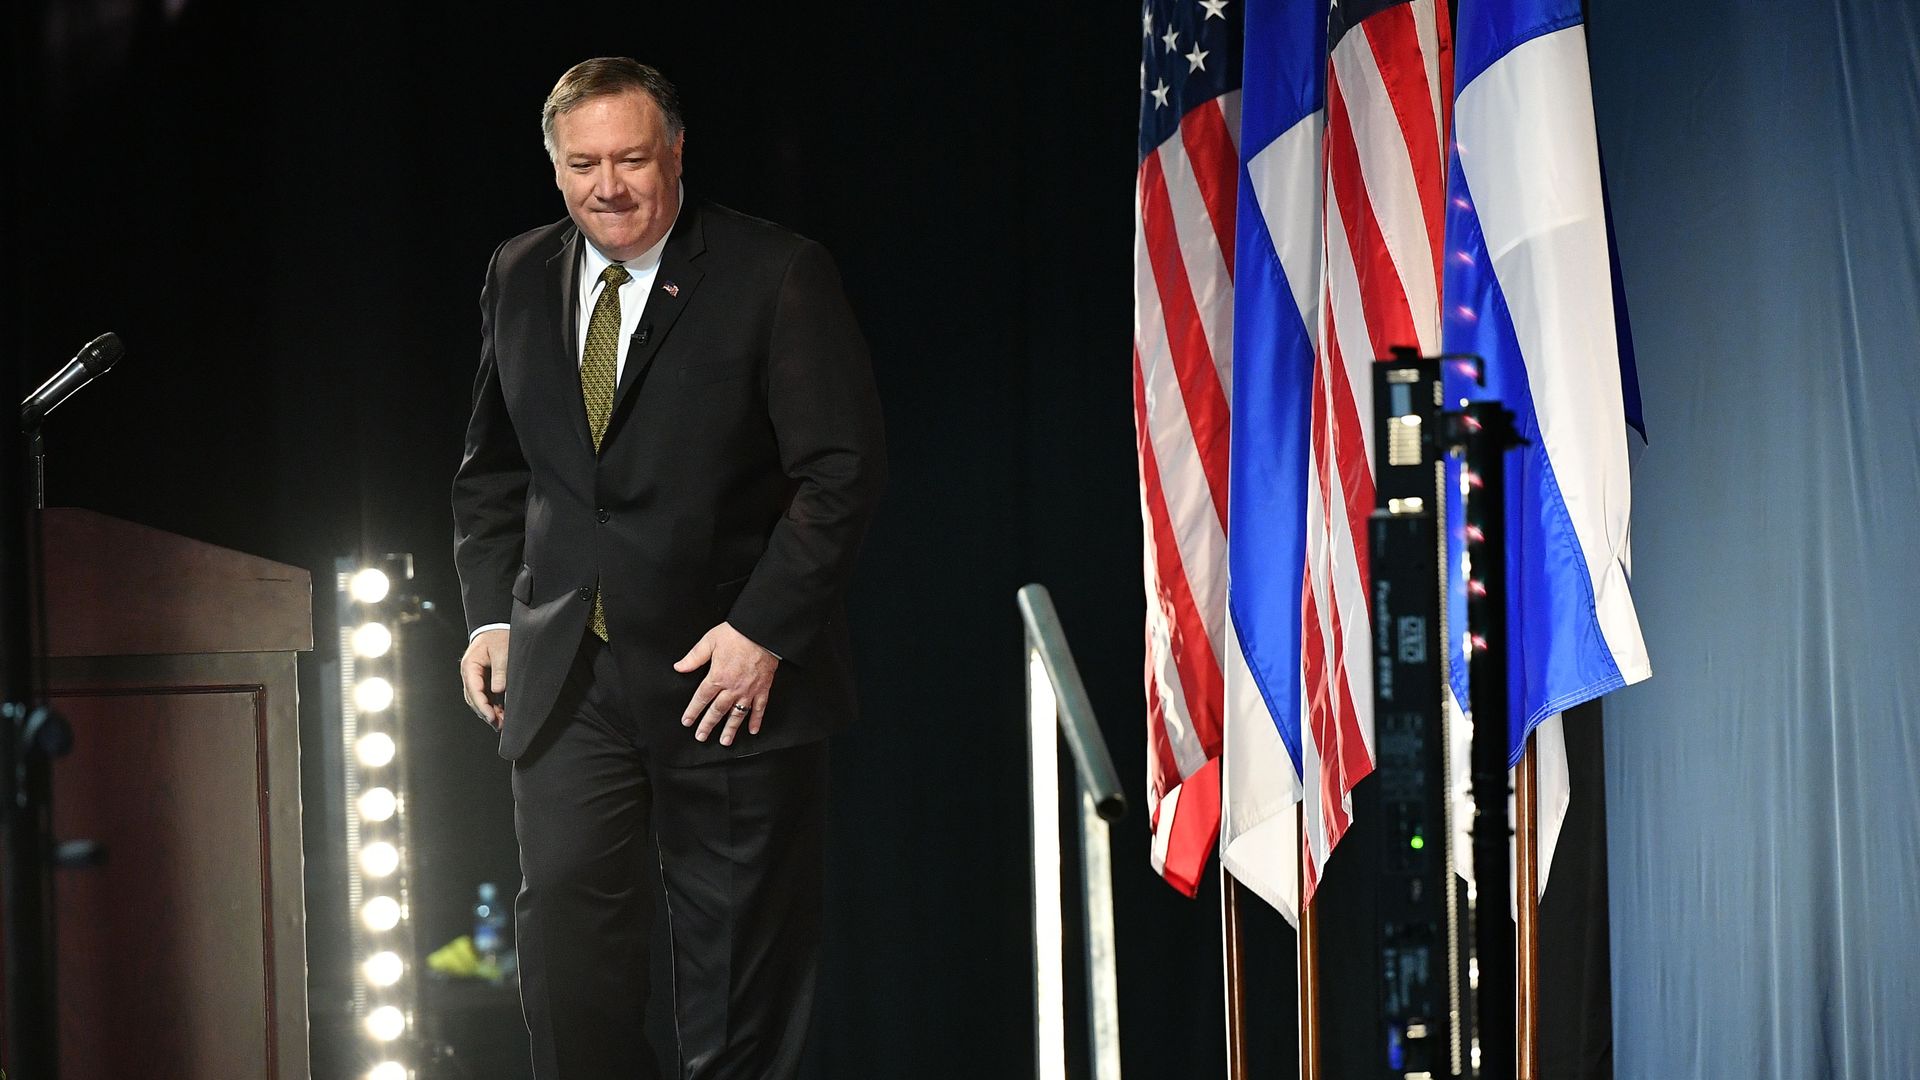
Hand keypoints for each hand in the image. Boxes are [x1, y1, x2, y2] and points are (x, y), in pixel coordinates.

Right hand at [461, 628, 509, 729]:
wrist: (495, 627)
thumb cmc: (497, 636)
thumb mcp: (502, 650)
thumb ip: (500, 670)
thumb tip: (498, 690)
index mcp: (470, 666)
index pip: (474, 690)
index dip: (483, 706)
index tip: (492, 717)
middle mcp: (468, 674)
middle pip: (473, 698)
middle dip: (485, 713)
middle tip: (499, 725)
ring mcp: (473, 678)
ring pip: (477, 699)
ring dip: (487, 712)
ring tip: (500, 723)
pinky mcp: (481, 680)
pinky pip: (483, 696)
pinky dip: (490, 706)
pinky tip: (499, 714)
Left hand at [674, 622, 778, 745]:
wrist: (762, 632)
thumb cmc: (736, 634)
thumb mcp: (710, 641)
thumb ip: (694, 657)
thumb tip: (679, 667)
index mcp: (717, 676)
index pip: (701, 698)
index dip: (693, 711)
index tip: (687, 721)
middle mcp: (732, 687)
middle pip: (717, 711)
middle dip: (708, 725)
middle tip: (701, 737)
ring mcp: (748, 690)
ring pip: (737, 714)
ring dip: (730, 729)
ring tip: (725, 741)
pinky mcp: (762, 688)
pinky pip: (759, 708)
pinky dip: (756, 720)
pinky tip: (752, 730)